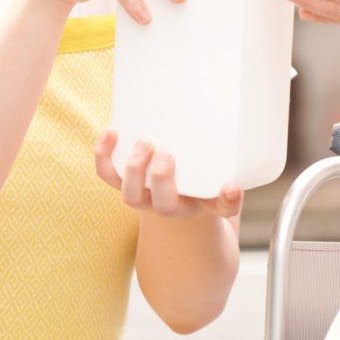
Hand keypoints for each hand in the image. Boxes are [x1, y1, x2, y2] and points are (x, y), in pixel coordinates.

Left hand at [94, 129, 243, 219]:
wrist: (171, 195)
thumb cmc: (196, 183)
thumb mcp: (216, 183)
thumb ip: (229, 181)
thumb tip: (234, 184)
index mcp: (201, 205)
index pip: (219, 208)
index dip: (226, 200)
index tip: (231, 186)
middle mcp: (169, 207)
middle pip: (163, 204)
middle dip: (163, 178)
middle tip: (167, 151)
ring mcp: (143, 196)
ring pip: (130, 195)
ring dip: (133, 169)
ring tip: (144, 141)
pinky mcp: (123, 182)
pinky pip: (108, 175)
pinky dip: (105, 155)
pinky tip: (111, 131)